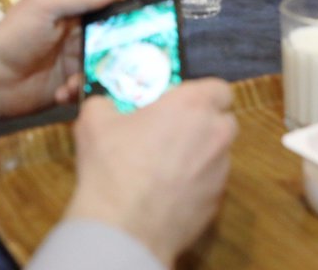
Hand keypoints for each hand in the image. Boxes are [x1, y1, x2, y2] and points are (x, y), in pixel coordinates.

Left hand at [0, 0, 122, 118]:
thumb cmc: (16, 37)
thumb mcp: (45, 8)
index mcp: (71, 14)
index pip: (106, 12)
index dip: (124, 17)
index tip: (146, 25)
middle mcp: (76, 38)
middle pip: (109, 43)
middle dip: (117, 53)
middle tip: (130, 61)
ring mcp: (73, 65)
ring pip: (101, 69)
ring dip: (95, 75)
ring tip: (78, 79)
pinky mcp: (68, 89)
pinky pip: (86, 90)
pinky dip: (78, 92)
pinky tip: (63, 92)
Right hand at [64, 80, 236, 267]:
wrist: (123, 228)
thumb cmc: (113, 168)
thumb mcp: (95, 121)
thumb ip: (106, 103)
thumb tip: (104, 104)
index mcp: (192, 106)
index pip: (219, 88)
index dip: (201, 93)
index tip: (181, 101)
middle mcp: (214, 135)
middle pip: (223, 120)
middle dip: (203, 122)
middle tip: (172, 129)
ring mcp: (219, 172)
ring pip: (218, 154)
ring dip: (199, 154)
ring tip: (166, 164)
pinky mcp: (216, 203)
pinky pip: (209, 184)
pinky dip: (194, 183)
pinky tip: (166, 190)